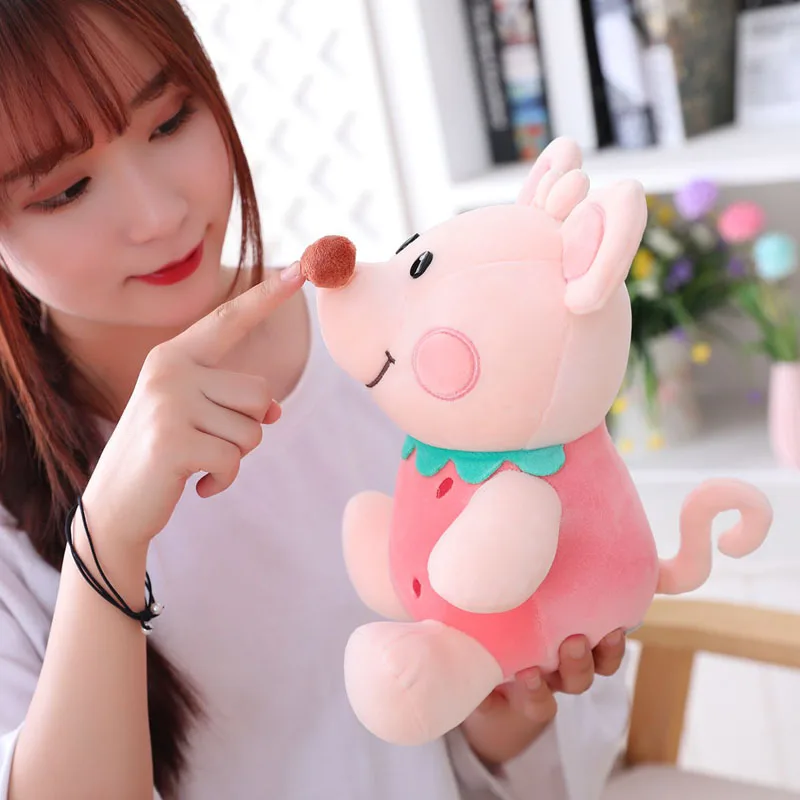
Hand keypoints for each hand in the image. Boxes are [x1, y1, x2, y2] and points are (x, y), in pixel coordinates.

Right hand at [81, 266, 304, 555]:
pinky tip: (196, 486)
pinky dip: (223, 481)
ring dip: (235, 457)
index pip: (229, 320)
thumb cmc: (162, 454)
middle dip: (248, 429)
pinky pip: (234, 462)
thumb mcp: (196, 416)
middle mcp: (170, 370)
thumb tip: (275, 412)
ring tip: (196, 461)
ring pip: (253, 430)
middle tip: (206, 443)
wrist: (114, 505)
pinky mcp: (172, 442)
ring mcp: (169, 404)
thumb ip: (233, 401)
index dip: (268, 294)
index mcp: (175, 356)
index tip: (303, 267)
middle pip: (260, 393)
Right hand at [461, 629, 626, 769]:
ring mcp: (569, 662)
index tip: (526, 673)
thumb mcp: (469, 668)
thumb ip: (460, 664)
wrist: (499, 666)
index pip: (536, 703)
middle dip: (574, 667)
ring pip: (595, 667)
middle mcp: (552, 679)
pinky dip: (612, 637)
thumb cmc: (478, 663)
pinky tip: (615, 618)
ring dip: (601, 652)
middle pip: (573, 684)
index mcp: (524, 694)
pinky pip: (606, 646)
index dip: (535, 692)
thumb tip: (441, 654)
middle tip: (569, 644)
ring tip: (605, 631)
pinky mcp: (583, 640)